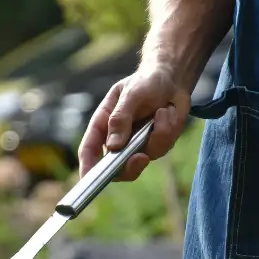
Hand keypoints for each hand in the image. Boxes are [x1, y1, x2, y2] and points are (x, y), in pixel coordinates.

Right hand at [78, 65, 190, 180]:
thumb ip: (120, 118)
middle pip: (116, 168)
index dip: (87, 167)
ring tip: (162, 110)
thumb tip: (113, 146)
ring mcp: (137, 145)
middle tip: (141, 157)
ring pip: (144, 157)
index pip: (89, 150)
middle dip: (130, 166)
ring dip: (158, 134)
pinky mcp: (156, 145)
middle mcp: (118, 139)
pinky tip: (168, 112)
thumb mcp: (131, 94)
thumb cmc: (145, 82)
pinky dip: (169, 129)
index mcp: (103, 125)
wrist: (171, 79)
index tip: (88, 179)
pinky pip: (162, 147)